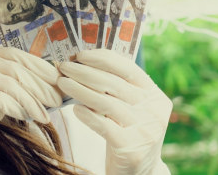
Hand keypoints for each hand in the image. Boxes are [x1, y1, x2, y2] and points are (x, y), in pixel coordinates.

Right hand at [0, 47, 62, 174]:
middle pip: (14, 68)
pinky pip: (0, 98)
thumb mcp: (1, 95)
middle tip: (57, 100)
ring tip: (44, 114)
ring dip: (32, 100)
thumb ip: (18, 84)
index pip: (14, 54)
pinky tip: (27, 117)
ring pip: (10, 83)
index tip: (58, 78)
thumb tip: (51, 82)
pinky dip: (17, 108)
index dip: (38, 66)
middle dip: (40, 85)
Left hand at [57, 49, 171, 174]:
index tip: (79, 55)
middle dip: (85, 72)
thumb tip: (82, 62)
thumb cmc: (127, 133)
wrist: (140, 173)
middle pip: (113, 83)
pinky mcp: (131, 148)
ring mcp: (145, 129)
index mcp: (154, 94)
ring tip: (63, 83)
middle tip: (64, 67)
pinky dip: (87, 115)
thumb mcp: (130, 108)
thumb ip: (116, 88)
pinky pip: (104, 126)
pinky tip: (75, 109)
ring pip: (106, 103)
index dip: (101, 58)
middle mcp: (153, 110)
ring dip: (80, 90)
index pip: (127, 68)